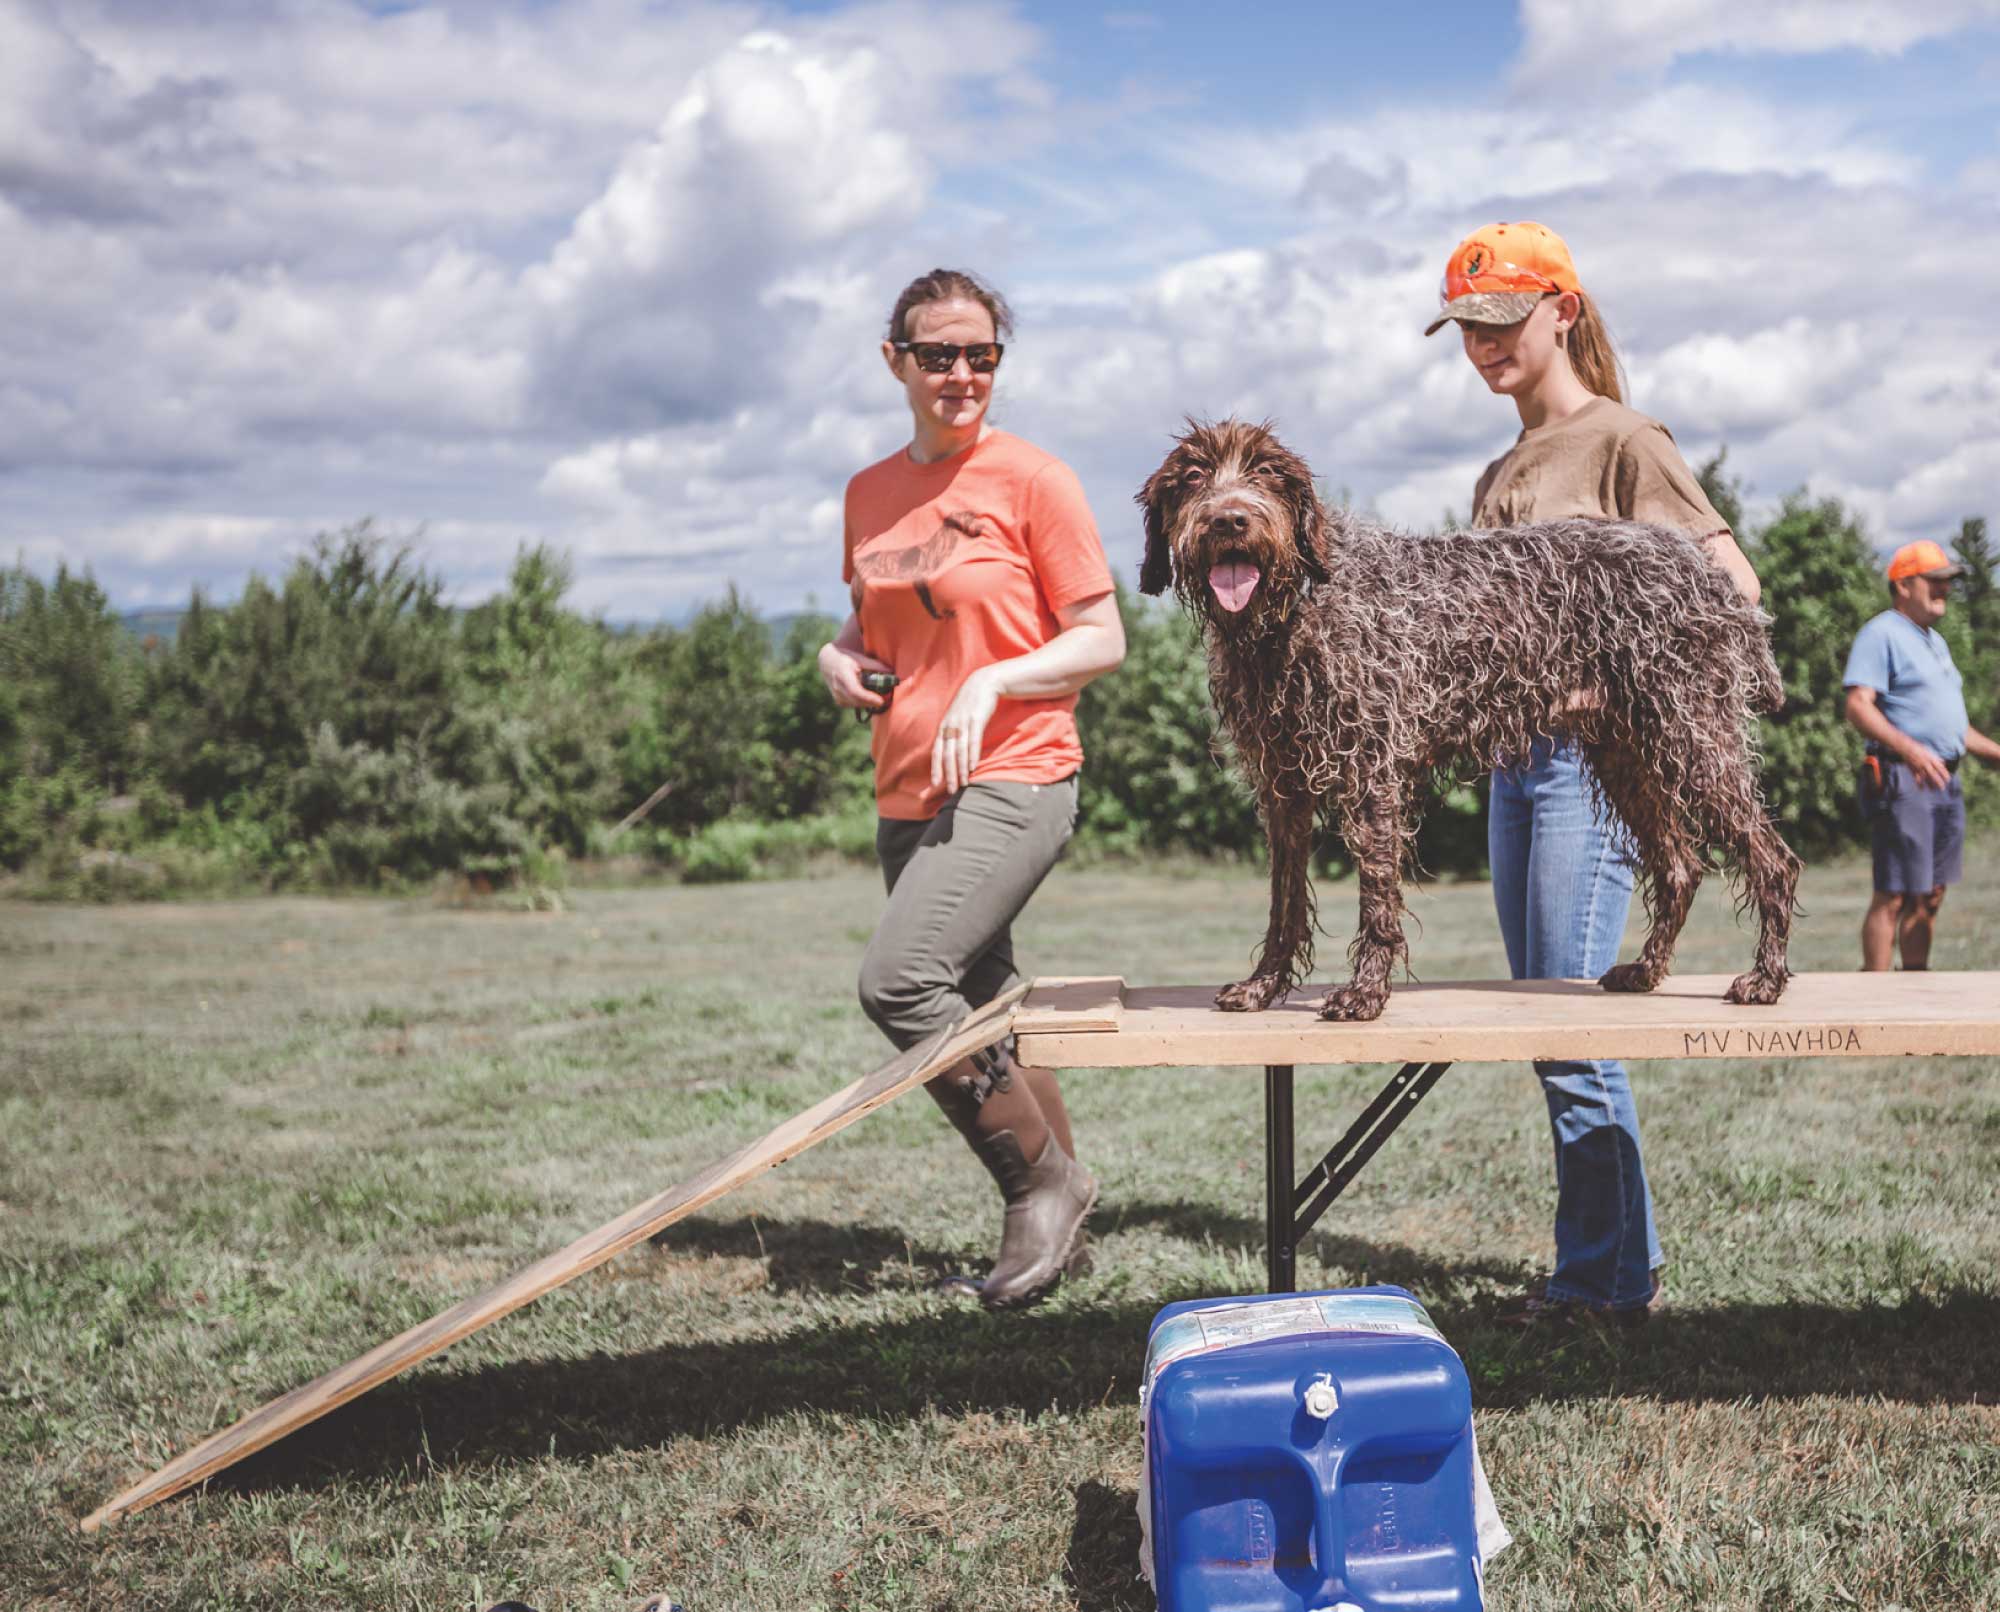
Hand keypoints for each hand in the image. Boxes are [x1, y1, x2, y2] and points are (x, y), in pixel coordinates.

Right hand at [818, 641, 893, 710]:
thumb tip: (891, 672)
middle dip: (872, 702)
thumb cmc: (847, 659)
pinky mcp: (840, 702)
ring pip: (857, 704)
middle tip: (886, 700)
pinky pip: (855, 705)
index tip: (880, 701)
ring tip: (879, 696)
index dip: (868, 698)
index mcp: (842, 675)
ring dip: (869, 702)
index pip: (855, 691)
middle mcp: (837, 687)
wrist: (829, 663)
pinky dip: (864, 702)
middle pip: (857, 700)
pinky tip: (870, 696)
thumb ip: (874, 665)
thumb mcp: (859, 658)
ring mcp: (837, 696)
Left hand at [931, 665, 1002, 793]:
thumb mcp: (957, 718)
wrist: (983, 683)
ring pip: (959, 751)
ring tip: (963, 783)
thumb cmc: (970, 704)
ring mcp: (963, 723)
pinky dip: (972, 755)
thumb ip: (953, 734)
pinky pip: (973, 741)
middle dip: (948, 774)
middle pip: (947, 755)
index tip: (935, 784)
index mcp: (944, 727)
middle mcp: (950, 726)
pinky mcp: (976, 719)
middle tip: (951, 790)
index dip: (935, 768)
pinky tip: (973, 767)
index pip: (936, 751)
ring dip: (961, 769)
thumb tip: (950, 753)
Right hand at [1900, 741, 1950, 790]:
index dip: (1945, 775)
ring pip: (1925, 778)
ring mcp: (1919, 767)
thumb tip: (1943, 762)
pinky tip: (1921, 789)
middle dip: (1938, 782)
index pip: (1940, 768)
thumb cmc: (1919, 749)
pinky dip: (1919, 784)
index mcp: (1931, 759)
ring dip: (1930, 785)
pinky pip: (1917, 778)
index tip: (1948, 780)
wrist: (1906, 748)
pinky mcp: (1913, 769)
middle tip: (1943, 788)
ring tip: (1933, 790)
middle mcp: (1926, 764)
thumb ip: (1936, 758)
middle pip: (1933, 774)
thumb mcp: (1930, 752)